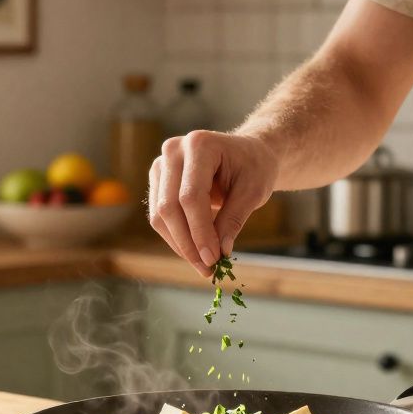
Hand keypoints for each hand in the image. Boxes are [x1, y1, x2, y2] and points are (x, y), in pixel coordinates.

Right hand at [147, 130, 278, 275]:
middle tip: (208, 269)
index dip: (200, 231)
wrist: (248, 154)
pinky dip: (176, 238)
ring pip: (159, 215)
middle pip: (169, 206)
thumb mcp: (254, 192)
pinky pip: (159, 216)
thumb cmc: (254, 168)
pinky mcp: (158, 181)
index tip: (214, 259)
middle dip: (188, 243)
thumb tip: (218, 253)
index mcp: (200, 144)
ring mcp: (161, 165)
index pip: (191, 196)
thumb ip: (233, 219)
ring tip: (204, 265)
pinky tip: (195, 252)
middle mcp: (173, 151)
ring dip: (180, 245)